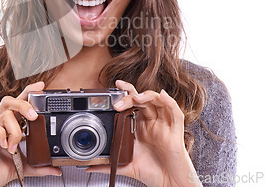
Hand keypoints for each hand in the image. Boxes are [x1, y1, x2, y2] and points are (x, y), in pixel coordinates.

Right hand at [0, 81, 61, 186]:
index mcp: (10, 127)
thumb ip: (39, 166)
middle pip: (9, 101)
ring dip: (14, 128)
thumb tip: (56, 169)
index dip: (29, 92)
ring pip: (3, 113)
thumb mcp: (22, 168)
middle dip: (24, 104)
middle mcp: (0, 125)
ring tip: (14, 146)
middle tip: (34, 116)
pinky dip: (0, 133)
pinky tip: (3, 145)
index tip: (42, 86)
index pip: (19, 104)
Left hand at [85, 80, 201, 186]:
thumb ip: (108, 164)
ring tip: (136, 98)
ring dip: (147, 95)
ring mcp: (164, 125)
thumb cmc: (152, 173)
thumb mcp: (126, 165)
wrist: (168, 185)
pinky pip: (175, 113)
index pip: (134, 103)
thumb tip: (89, 167)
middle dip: (131, 96)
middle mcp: (153, 122)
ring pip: (159, 101)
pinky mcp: (176, 132)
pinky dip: (170, 102)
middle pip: (143, 99)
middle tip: (119, 103)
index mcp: (141, 126)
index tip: (114, 87)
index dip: (126, 93)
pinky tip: (162, 96)